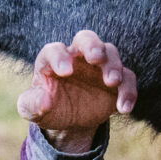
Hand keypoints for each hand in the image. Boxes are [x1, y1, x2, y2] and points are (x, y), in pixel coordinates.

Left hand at [17, 30, 136, 151]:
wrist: (68, 120)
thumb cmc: (47, 107)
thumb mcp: (32, 109)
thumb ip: (32, 104)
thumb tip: (44, 100)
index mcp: (52, 59)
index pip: (54, 50)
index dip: (59, 58)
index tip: (66, 72)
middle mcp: (77, 57)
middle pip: (86, 38)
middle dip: (92, 46)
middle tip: (96, 58)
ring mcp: (98, 66)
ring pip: (110, 53)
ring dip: (113, 66)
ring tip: (112, 83)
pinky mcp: (117, 80)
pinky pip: (128, 78)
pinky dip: (128, 91)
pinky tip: (123, 108)